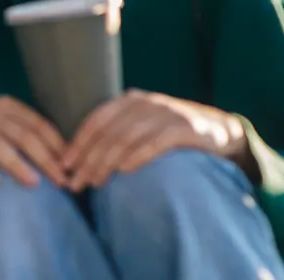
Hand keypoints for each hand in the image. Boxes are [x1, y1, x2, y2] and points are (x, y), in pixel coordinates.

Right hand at [0, 95, 67, 189]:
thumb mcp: (7, 135)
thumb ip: (30, 142)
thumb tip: (67, 165)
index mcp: (7, 107)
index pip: (38, 125)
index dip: (57, 146)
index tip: (71, 169)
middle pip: (22, 134)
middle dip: (44, 159)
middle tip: (60, 181)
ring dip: (17, 163)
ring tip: (33, 183)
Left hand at [62, 90, 248, 190]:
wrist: (219, 130)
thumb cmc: (171, 132)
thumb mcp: (142, 126)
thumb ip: (117, 134)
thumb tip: (80, 160)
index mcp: (130, 101)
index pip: (96, 121)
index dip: (78, 143)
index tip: (64, 165)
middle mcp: (146, 103)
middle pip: (109, 132)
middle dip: (88, 159)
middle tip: (76, 182)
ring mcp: (167, 113)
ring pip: (128, 138)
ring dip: (107, 162)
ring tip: (95, 182)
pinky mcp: (186, 128)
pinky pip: (157, 142)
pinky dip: (139, 155)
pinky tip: (125, 170)